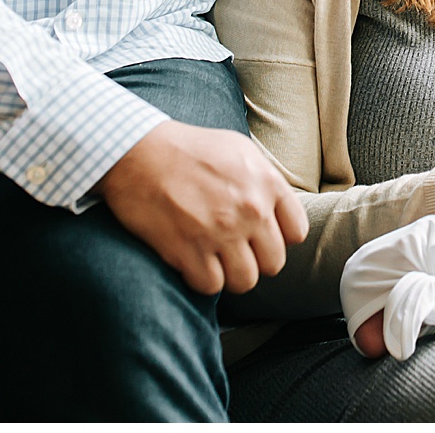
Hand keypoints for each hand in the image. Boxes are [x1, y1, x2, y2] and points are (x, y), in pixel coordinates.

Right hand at [94, 121, 307, 295]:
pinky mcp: (188, 250)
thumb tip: (280, 210)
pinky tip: (192, 262)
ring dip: (230, 275)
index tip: (259, 235)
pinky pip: (211, 286)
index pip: (296, 232)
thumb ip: (266, 180)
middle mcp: (250, 209)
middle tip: (235, 251)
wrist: (139, 152)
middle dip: (255, 261)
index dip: (278, 238)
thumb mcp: (240, 149)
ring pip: (245, 281)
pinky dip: (202, 280)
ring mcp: (220, 232)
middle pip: (273, 263)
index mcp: (267, 183)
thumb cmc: (190, 148)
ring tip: (215, 259)